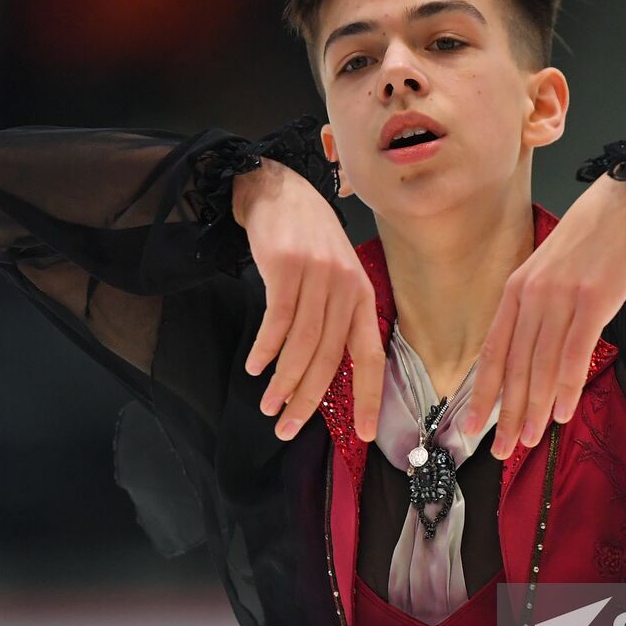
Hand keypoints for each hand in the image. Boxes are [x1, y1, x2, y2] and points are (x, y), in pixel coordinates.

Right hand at [236, 159, 383, 442]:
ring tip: (268, 407)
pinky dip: (265, 350)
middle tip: (287, 429)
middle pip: (330, 358)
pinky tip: (254, 368)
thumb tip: (324, 374)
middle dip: (308, 401)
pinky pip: (277, 321)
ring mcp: (317, 276)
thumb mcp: (335, 277)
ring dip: (282, 383)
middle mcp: (346, 288)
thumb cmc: (308, 241)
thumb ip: (336, 320)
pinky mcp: (287, 266)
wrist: (280, 190)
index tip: (364, 435)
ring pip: (302, 345)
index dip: (369, 397)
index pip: (370, 356)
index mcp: (363, 297)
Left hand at [459, 178, 625, 456]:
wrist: (621, 204)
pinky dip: (566, 386)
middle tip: (502, 449)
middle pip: (514, 366)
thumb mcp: (546, 274)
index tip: (470, 427)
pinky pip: (574, 352)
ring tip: (530, 439)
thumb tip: (529, 363)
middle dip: (506, 413)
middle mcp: (531, 296)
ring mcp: (560, 298)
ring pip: (540, 365)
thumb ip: (535, 314)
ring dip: (535, 408)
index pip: (492, 352)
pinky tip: (562, 411)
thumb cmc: (587, 242)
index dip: (481, 394)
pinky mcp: (592, 300)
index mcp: (515, 291)